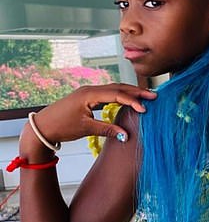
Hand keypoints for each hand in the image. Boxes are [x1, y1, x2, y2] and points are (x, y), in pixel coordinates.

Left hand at [20, 84, 156, 153]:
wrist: (42, 127)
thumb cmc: (61, 126)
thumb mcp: (86, 129)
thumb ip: (108, 129)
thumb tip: (127, 134)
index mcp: (89, 94)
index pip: (116, 94)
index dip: (132, 101)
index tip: (145, 109)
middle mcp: (90, 89)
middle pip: (118, 87)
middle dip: (136, 92)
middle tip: (153, 96)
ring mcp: (88, 92)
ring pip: (113, 89)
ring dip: (129, 92)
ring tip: (145, 97)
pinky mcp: (87, 97)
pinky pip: (107, 93)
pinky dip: (120, 96)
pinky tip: (128, 100)